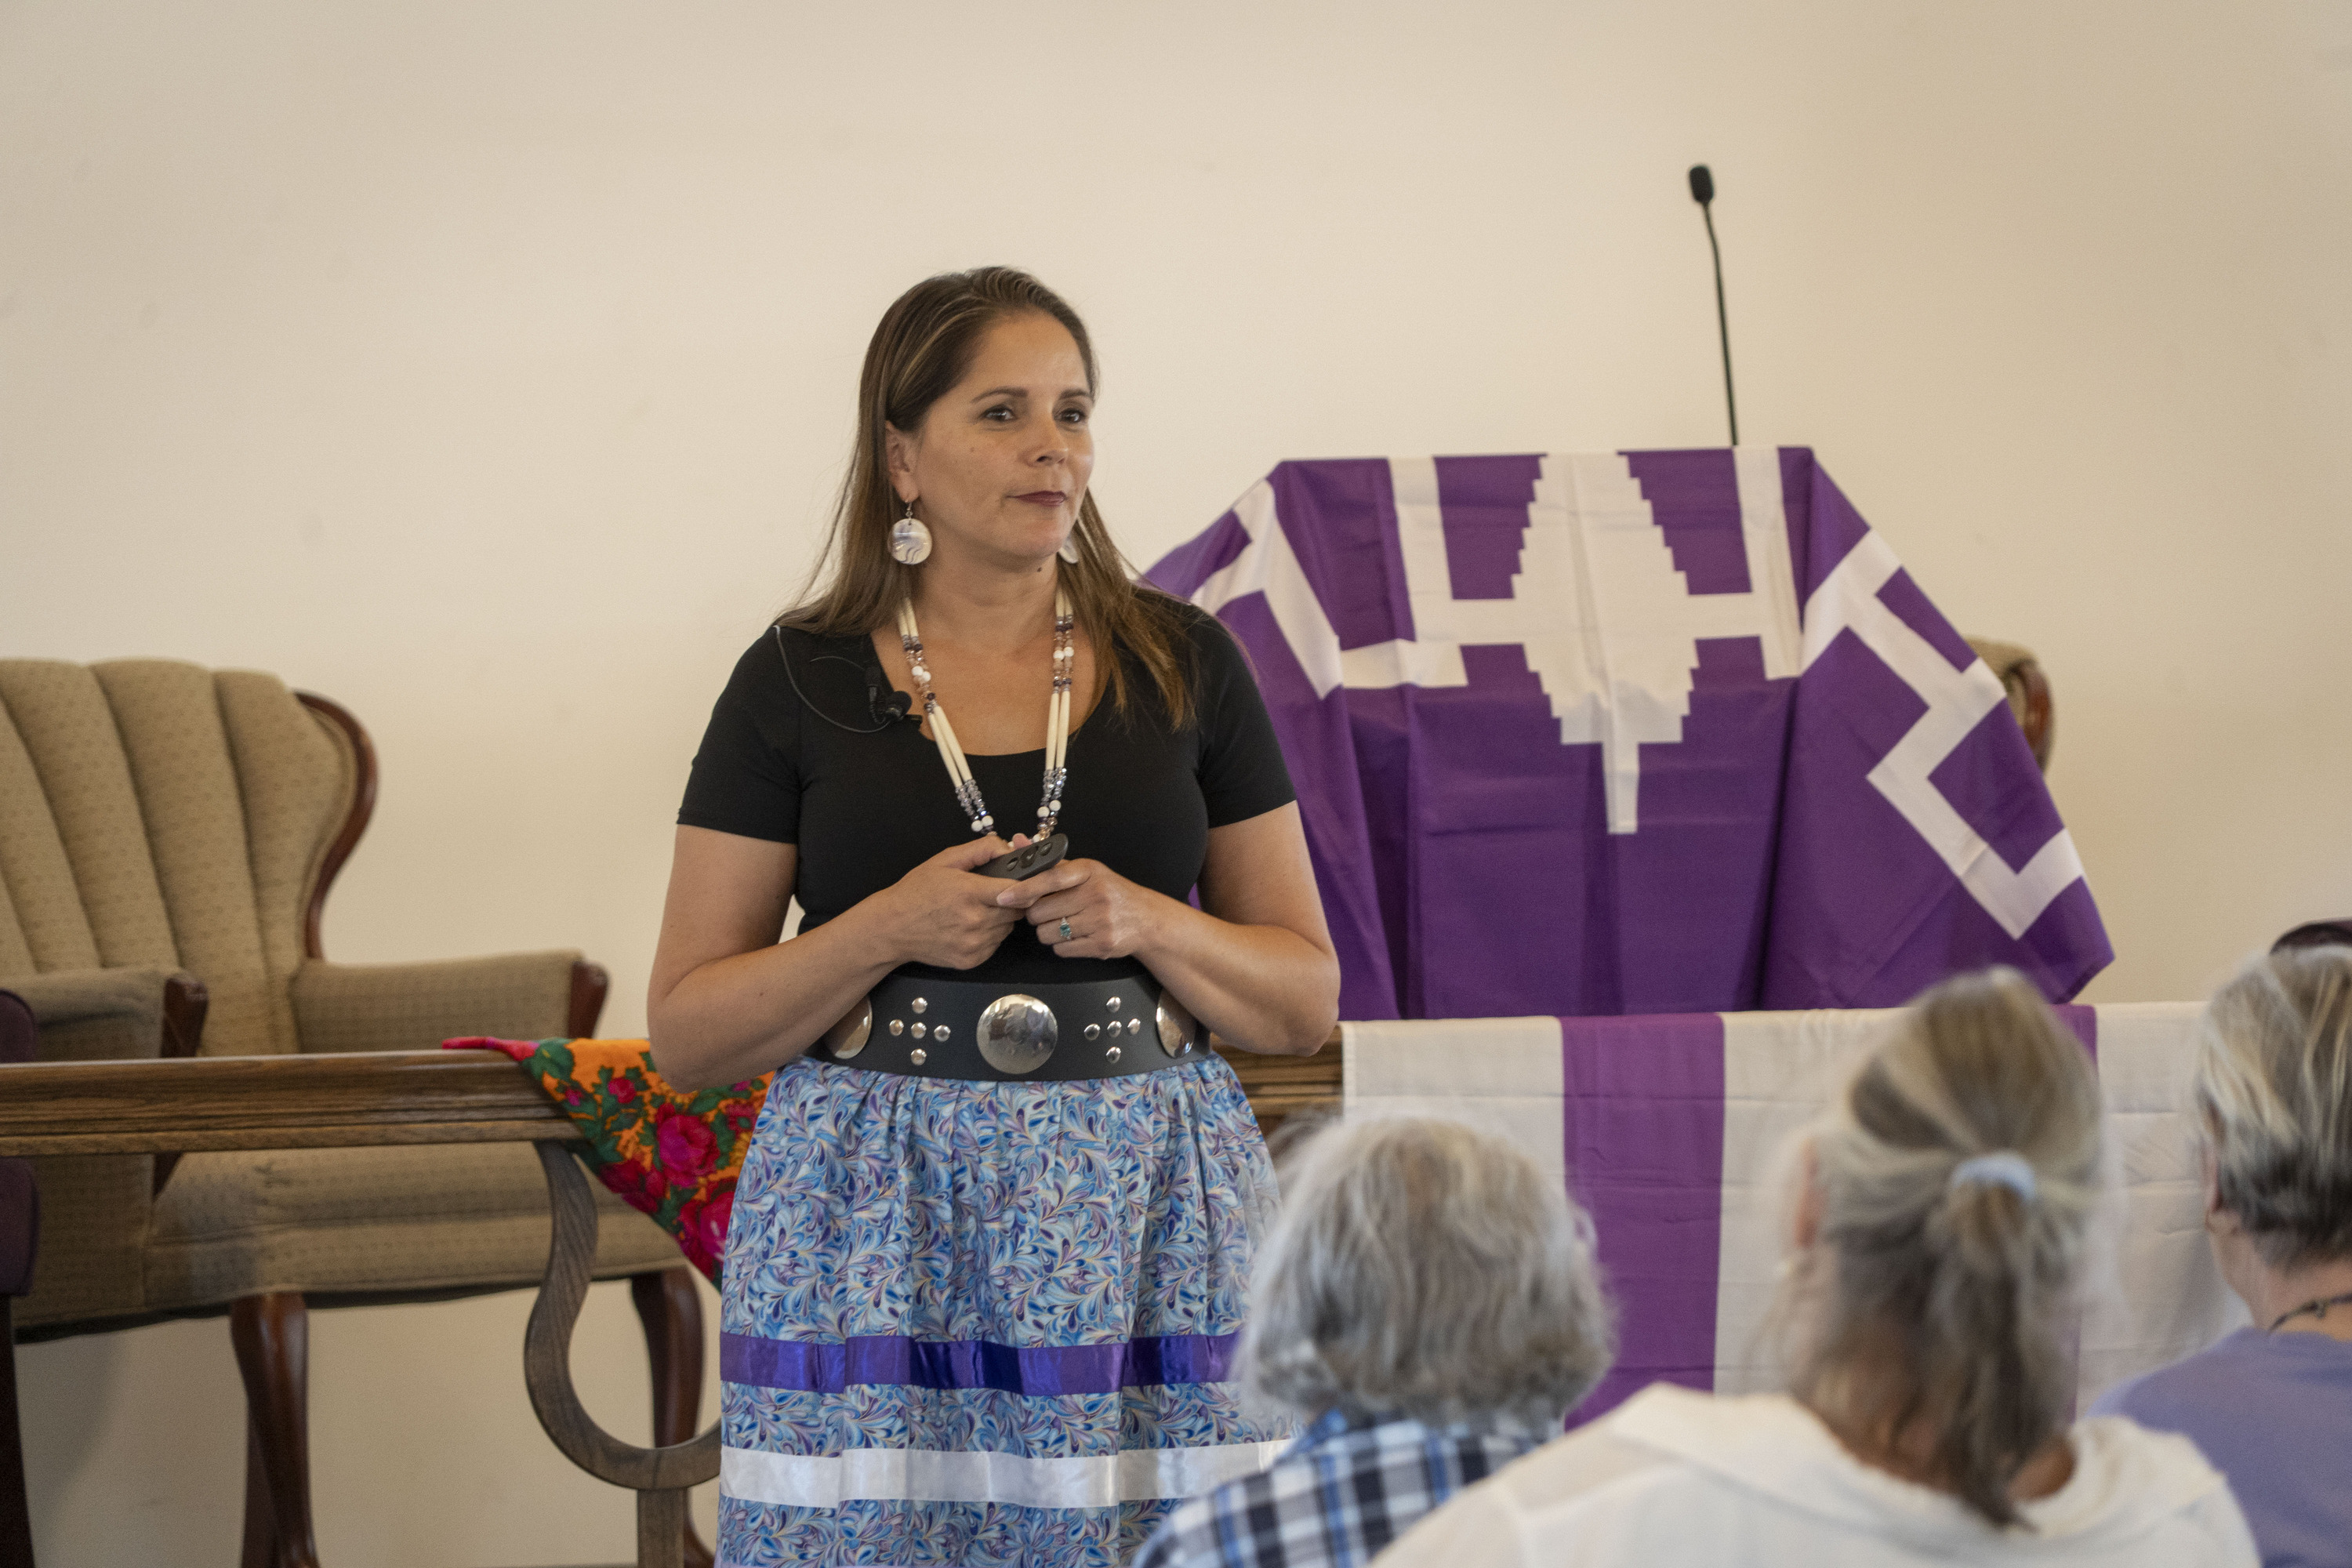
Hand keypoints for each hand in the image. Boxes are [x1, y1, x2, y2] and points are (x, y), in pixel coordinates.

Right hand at [866, 836, 1022, 969]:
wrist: (892, 928)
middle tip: (991, 894)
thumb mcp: (945, 860)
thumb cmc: (916, 891)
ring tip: (976, 910)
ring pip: (1008, 928)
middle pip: (1017, 910)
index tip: (1023, 881)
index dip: (1024, 885)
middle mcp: (975, 921)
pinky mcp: (972, 960)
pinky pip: (996, 944)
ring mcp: (974, 944)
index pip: (1016, 890)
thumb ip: (980, 850)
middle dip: (1010, 900)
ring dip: (1001, 918)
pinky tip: (969, 926)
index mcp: (969, 893)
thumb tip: (1008, 847)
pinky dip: (990, 934)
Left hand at [995, 855, 1162, 960]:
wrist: (1147, 919)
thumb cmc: (1110, 891)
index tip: (1003, 896)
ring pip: (1048, 933)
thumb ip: (1050, 861)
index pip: (1050, 879)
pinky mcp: (1102, 945)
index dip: (1024, 889)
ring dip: (1048, 931)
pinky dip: (1062, 945)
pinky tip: (1075, 935)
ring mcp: (1100, 922)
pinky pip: (1062, 949)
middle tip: (1048, 910)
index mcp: (1089, 871)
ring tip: (1064, 923)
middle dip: (1036, 914)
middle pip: (1041, 912)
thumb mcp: (1086, 871)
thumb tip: (1016, 842)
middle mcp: (1096, 894)